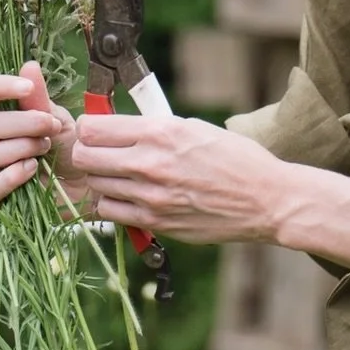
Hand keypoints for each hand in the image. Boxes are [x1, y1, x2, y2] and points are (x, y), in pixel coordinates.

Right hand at [0, 61, 87, 207]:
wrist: (85, 183)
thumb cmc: (67, 146)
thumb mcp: (58, 119)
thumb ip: (40, 98)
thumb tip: (28, 66)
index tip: (27, 89)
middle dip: (23, 125)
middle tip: (51, 129)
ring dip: (18, 150)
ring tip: (43, 151)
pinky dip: (11, 179)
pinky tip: (32, 170)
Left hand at [71, 112, 283, 244]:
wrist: (266, 201)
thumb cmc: (237, 160)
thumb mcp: (194, 128)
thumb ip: (154, 128)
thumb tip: (119, 126)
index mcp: (160, 132)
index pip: (93, 127)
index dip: (89, 128)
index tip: (95, 130)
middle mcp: (149, 163)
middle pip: (83, 157)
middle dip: (86, 152)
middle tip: (98, 153)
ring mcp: (149, 196)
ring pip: (94, 185)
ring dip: (100, 178)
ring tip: (118, 174)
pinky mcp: (154, 222)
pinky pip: (109, 211)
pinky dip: (111, 202)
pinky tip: (127, 196)